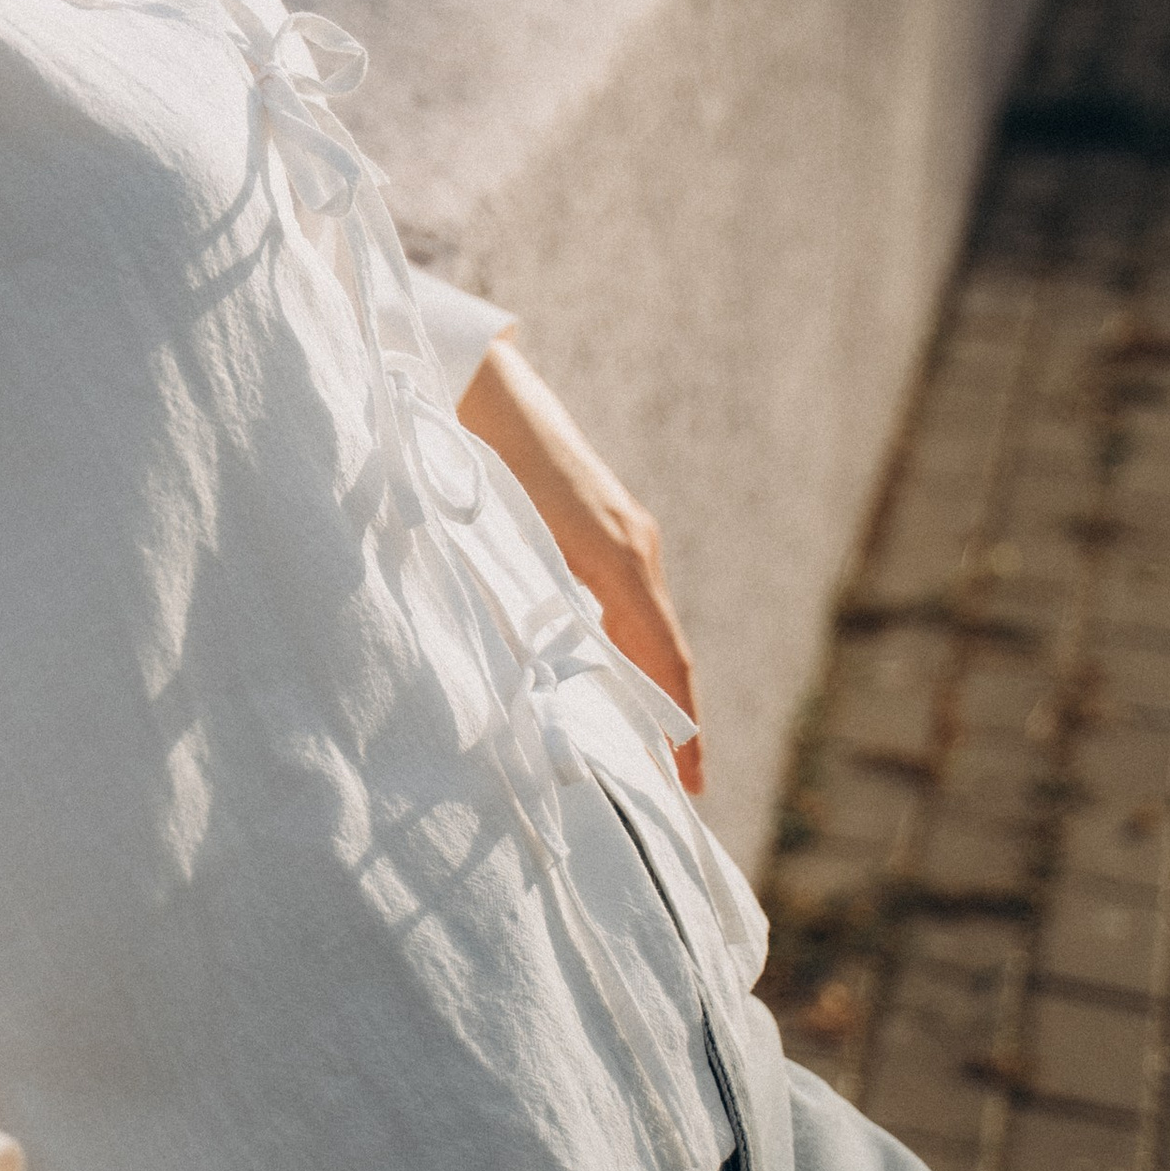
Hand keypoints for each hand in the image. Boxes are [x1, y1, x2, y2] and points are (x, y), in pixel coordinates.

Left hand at [457, 337, 705, 795]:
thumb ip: (525, 601)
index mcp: (615, 555)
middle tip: (682, 788)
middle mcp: (633, 545)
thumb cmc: (480, 458)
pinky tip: (616, 678)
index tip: (690, 778)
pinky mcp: (605, 525)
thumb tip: (540, 675)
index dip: (678, 719)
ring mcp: (624, 532)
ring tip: (653, 748)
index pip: (661, 652)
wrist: (479, 382)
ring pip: (648, 625)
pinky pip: (630, 600)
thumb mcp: (502, 536)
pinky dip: (633, 648)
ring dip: (654, 685)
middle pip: (665, 647)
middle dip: (676, 718)